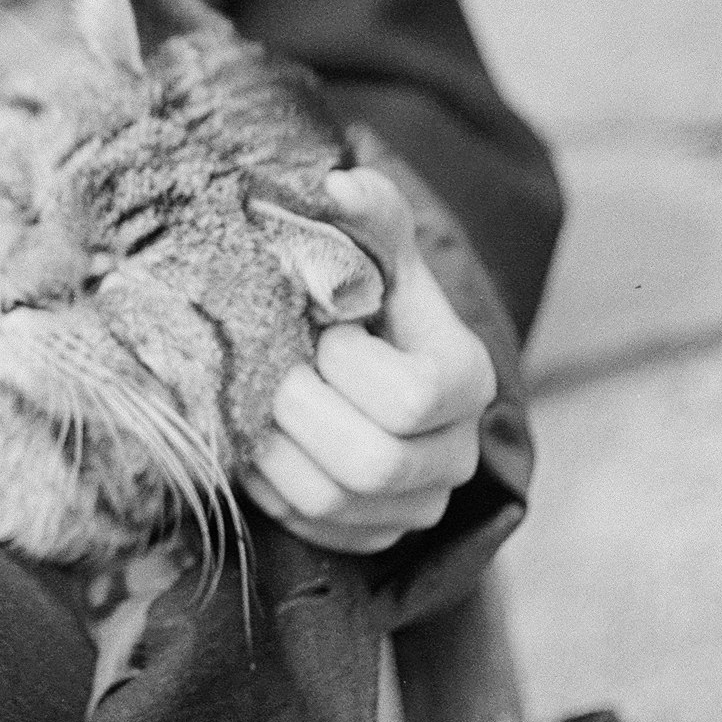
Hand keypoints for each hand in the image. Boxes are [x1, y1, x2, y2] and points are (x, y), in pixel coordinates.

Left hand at [244, 171, 497, 556]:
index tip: (323, 331)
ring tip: (255, 405)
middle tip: (270, 373)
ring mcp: (419, 504)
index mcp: (467, 381)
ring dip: (274, 452)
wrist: (368, 361)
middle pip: (371, 464)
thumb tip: (338, 186)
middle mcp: (455, 453)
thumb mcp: (379, 255)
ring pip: (332, 504)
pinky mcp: (377, 535)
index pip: (410, 397)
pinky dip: (271, 488)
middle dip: (300, 413)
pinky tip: (260, 443)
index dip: (348, 365)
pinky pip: (312, 530)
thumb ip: (371, 216)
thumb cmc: (371, 300)